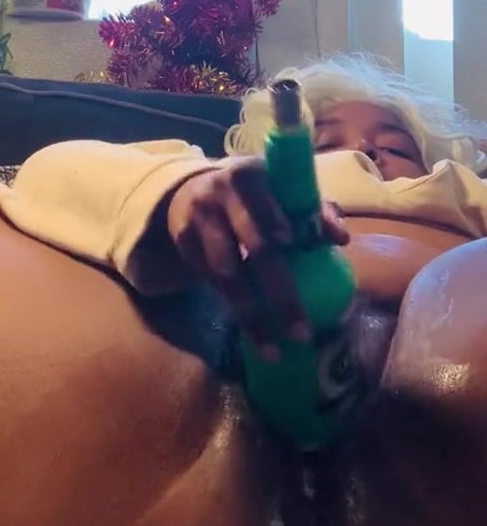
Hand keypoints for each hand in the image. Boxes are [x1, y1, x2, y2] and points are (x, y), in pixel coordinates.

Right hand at [166, 158, 348, 358]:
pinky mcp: (184, 243)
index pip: (264, 197)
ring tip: (274, 350)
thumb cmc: (252, 195)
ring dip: (252, 315)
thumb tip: (341, 240)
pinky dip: (233, 308)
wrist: (190, 191)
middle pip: (254, 246)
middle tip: (301, 332)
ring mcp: (199, 220)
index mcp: (250, 174)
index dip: (274, 219)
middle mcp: (221, 194)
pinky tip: (253, 334)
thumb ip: (312, 210)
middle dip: (279, 292)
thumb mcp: (277, 189)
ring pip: (228, 274)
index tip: (288, 241)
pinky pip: (213, 283)